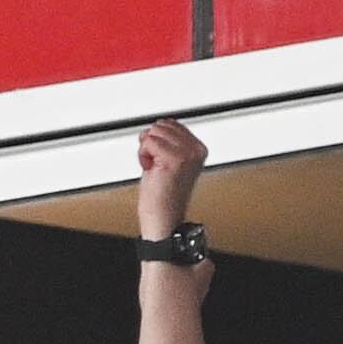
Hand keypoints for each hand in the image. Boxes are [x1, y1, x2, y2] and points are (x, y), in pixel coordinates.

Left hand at [137, 118, 207, 241]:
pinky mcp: (174, 160)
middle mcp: (196, 150)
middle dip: (152, 144)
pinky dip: (143, 156)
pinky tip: (151, 170)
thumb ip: (171, 142)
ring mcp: (186, 154)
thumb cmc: (164, 197)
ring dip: (147, 150)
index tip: (162, 161)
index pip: (171, 124)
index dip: (158, 141)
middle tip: (157, 165)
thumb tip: (161, 125)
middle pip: (161, 125)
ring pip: (154, 132)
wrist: (164, 220)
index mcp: (199, 149)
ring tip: (155, 168)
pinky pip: (148, 142)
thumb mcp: (171, 161)